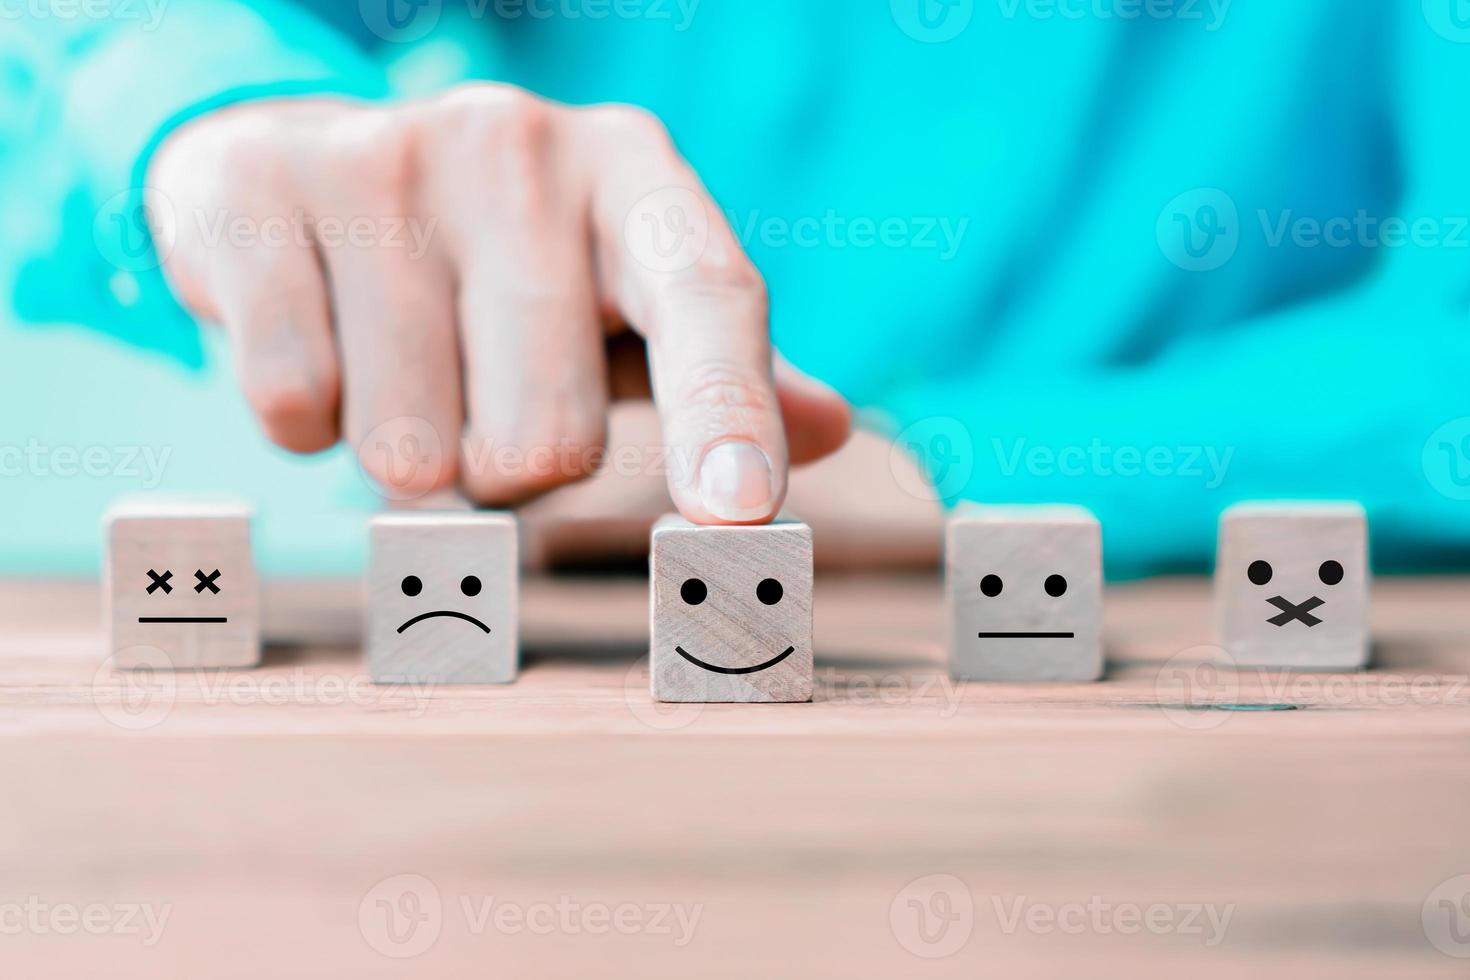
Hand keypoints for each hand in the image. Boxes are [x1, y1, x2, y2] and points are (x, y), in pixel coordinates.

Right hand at [147, 83, 849, 521]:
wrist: (303, 170)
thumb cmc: (498, 266)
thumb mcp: (618, 299)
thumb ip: (721, 370)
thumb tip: (832, 431)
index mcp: (631, 174)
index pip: (705, 296)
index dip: (726, 411)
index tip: (738, 517)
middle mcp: (519, 148)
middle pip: (546, 434)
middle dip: (512, 468)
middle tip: (483, 405)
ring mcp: (381, 161)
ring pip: (411, 447)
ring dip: (409, 453)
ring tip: (397, 367)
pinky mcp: (256, 197)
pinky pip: (293, 406)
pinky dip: (308, 424)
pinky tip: (318, 348)